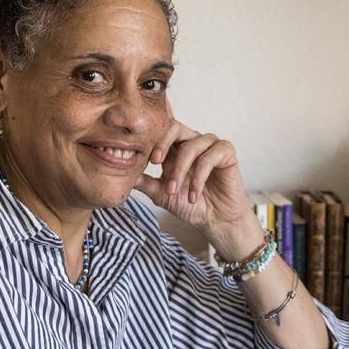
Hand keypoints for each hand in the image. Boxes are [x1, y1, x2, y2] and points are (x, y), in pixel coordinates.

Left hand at [134, 121, 260, 255]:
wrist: (215, 221)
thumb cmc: (191, 206)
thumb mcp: (161, 194)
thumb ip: (144, 182)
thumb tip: (122, 175)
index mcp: (175, 148)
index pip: (161, 132)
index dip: (151, 140)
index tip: (145, 159)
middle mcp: (192, 142)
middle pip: (175, 127)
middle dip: (163, 143)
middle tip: (155, 162)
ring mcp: (210, 146)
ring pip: (192, 145)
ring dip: (180, 169)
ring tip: (174, 191)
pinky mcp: (226, 152)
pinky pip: (211, 156)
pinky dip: (199, 177)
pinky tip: (193, 195)